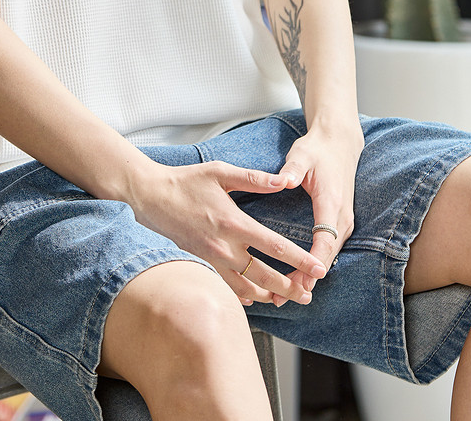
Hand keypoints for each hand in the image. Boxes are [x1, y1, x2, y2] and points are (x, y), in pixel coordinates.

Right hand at [131, 160, 328, 306]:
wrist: (151, 196)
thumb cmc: (186, 181)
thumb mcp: (221, 171)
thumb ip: (254, 179)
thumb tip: (283, 181)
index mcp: (233, 222)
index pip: (274, 246)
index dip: (299, 259)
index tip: (318, 268)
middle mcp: (224, 246)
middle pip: (264, 276)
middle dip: (289, 288)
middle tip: (307, 294)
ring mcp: (211, 259)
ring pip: (246, 288)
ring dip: (268, 296)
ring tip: (285, 299)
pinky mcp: (202, 263)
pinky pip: (226, 286)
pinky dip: (243, 295)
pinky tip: (254, 296)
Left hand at [270, 118, 363, 305]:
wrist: (338, 144)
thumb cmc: (317, 150)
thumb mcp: (301, 155)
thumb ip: (292, 169)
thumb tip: (284, 180)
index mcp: (332, 203)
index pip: (325, 239)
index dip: (314, 262)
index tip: (302, 280)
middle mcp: (341, 217)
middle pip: (327, 256)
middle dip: (308, 278)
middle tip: (284, 296)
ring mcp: (343, 221)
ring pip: (329, 256)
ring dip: (311, 276)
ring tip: (288, 294)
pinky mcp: (339, 223)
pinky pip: (328, 249)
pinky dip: (315, 265)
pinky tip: (300, 278)